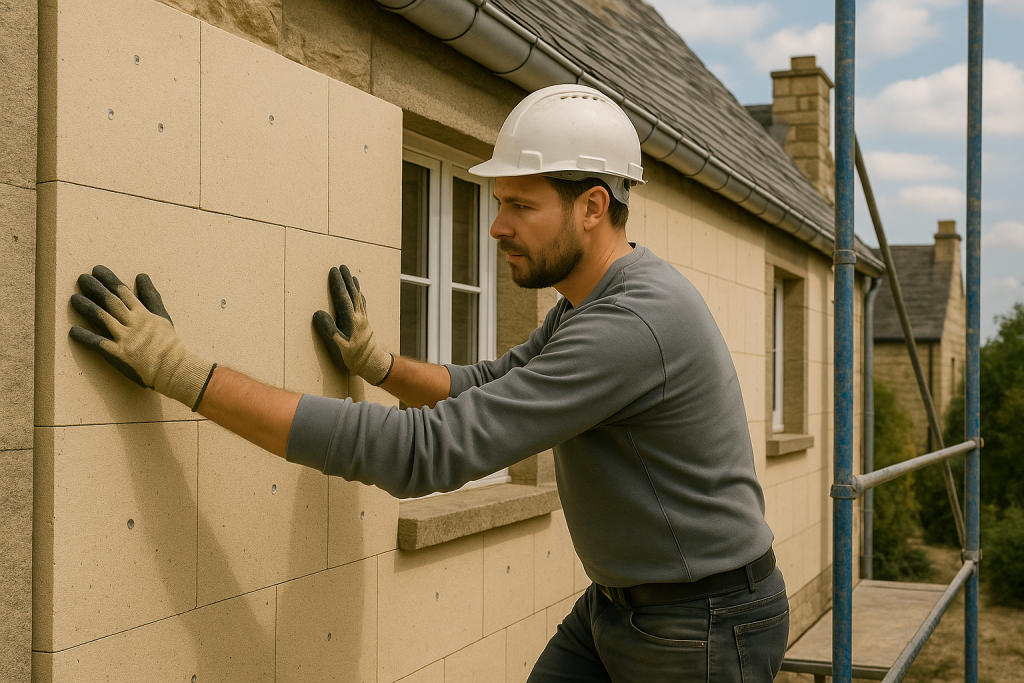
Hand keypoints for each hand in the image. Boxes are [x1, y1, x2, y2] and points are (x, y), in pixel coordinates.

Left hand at [69, 265, 214, 409]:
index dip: (109, 280)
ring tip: (74, 298)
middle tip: (81, 278)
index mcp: (142, 313)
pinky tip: (73, 331)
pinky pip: (99, 344)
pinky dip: (85, 337)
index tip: (97, 270)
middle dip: (95, 288)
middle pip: (110, 301)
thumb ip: (150, 295)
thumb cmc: (168, 342)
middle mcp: (132, 323)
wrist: (173, 367)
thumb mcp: (161, 315)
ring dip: (87, 307)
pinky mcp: (118, 354)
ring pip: (102, 318)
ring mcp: (125, 338)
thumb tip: (141, 276)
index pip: (123, 292)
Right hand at [313, 265, 392, 385]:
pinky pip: (362, 305)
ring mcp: (363, 320)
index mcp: (351, 320)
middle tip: (342, 267)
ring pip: (358, 298)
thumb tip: (318, 313)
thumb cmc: (354, 358)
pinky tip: (359, 295)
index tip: (333, 271)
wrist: (373, 365)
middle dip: (346, 279)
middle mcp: (359, 317)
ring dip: (354, 286)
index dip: (338, 283)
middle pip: (352, 294)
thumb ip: (328, 330)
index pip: (343, 297)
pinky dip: (359, 297)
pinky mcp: (365, 325)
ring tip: (352, 276)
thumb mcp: (338, 346)